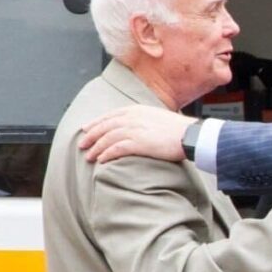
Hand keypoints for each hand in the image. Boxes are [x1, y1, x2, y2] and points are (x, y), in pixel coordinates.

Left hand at [79, 105, 195, 162]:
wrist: (190, 135)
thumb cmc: (178, 130)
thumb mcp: (158, 118)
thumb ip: (144, 121)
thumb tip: (137, 129)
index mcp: (137, 110)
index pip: (111, 115)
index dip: (96, 122)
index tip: (86, 129)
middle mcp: (133, 117)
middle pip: (105, 126)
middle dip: (91, 136)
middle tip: (82, 145)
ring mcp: (135, 129)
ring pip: (108, 138)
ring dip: (96, 148)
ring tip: (89, 156)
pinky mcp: (138, 142)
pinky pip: (116, 149)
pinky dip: (107, 154)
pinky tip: (102, 160)